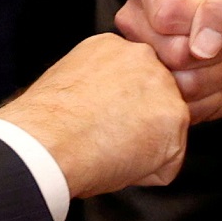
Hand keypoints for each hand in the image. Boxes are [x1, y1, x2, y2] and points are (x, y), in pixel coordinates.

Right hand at [0, 33, 188, 199]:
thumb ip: (102, 86)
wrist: (48, 141)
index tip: (99, 121)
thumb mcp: (71, 82)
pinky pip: (167, 162)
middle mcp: (143, 57)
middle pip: (154, 102)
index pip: (133, 82)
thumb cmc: (46, 123)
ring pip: (164, 132)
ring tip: (108, 148)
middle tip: (104, 137)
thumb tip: (107, 108)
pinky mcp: (175, 118)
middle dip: (137, 126)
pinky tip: (118, 161)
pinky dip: (146, 173)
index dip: (118, 111)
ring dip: (143, 150)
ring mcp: (163, 86)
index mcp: (113, 47)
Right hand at [115, 0, 221, 122]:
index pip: (166, 12)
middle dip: (210, 51)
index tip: (218, 11)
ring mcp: (145, 59)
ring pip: (175, 83)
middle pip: (168, 51)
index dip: (200, 20)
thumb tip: (200, 46)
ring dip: (212, 75)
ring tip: (219, 58)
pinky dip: (210, 97)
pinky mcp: (159, 92)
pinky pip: (182, 106)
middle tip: (221, 38)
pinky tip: (214, 78)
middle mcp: (138, 20)